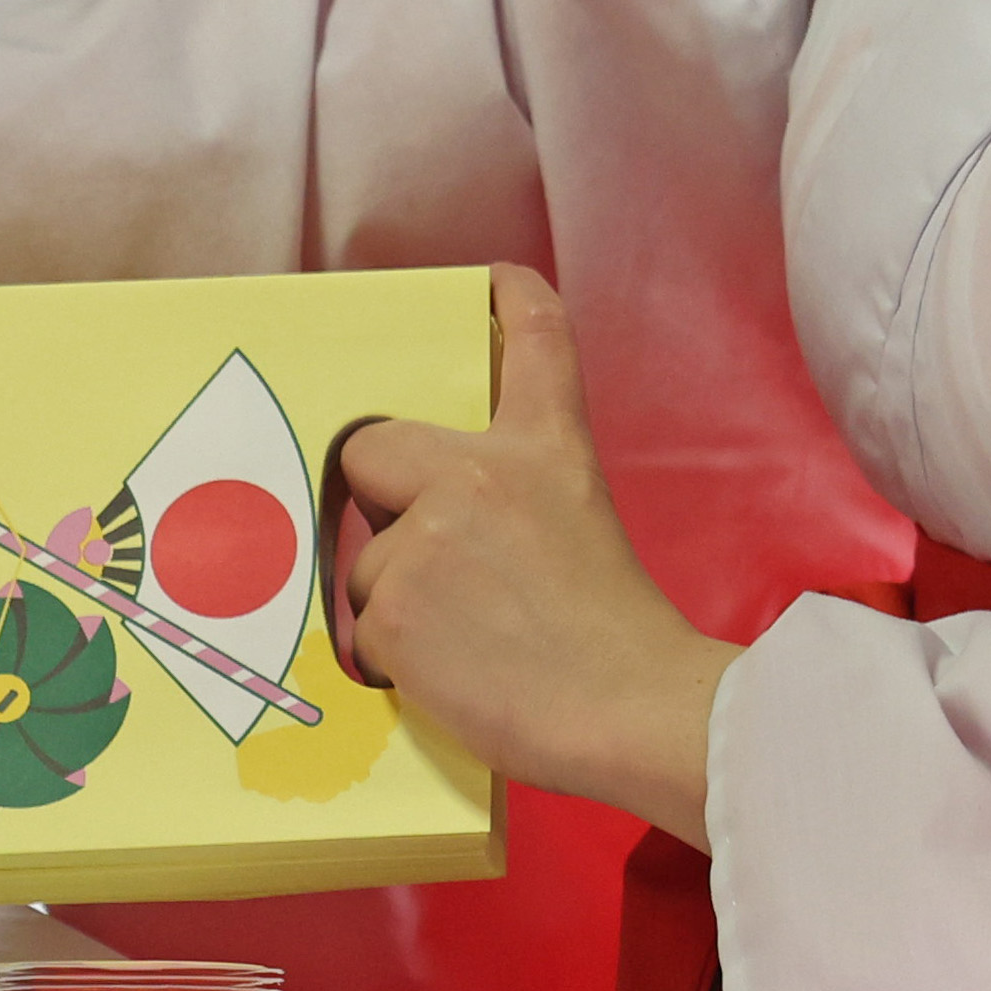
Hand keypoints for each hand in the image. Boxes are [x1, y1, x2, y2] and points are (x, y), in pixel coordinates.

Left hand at [333, 270, 732, 842]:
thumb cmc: (616, 641)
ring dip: (394, 596)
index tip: (497, 282)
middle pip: (373, 448)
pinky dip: (393, 653)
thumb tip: (453, 513)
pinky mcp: (394, 603)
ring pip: (365, 557)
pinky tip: (448, 670)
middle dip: (377, 494)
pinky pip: (363, 621)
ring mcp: (428, 536)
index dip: (511, 301)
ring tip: (463, 639)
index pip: (535, 342)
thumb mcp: (585, 525)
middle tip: (422, 549)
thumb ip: (520, 499)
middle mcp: (480, 474)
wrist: (628, 708)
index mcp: (546, 450)